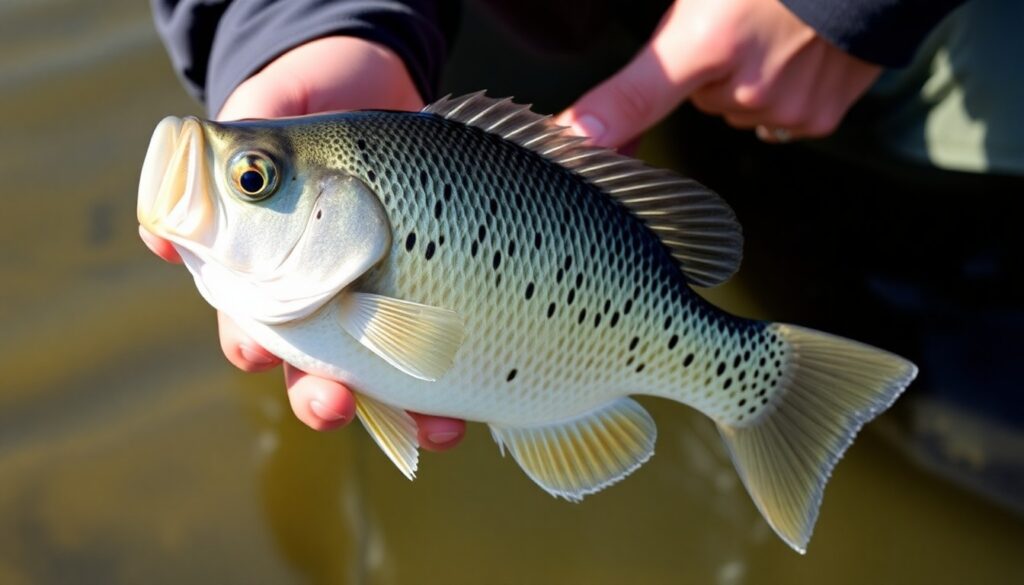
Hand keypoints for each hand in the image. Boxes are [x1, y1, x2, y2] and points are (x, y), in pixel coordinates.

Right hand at [140, 37, 463, 449]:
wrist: (370, 83)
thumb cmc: (301, 107)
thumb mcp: (259, 122)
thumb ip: (216, 171)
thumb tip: (158, 234)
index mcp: (271, 272)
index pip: (251, 327)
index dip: (251, 346)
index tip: (258, 352)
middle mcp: (326, 300)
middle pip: (315, 371)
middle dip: (319, 398)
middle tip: (330, 405)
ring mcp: (384, 304)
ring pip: (385, 381)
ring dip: (399, 416)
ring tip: (426, 432)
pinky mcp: (436, 301)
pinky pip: (442, 359)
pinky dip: (448, 400)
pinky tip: (456, 419)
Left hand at [556, 0, 881, 146]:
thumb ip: (663, 47)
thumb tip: (615, 86)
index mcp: (708, 40)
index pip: (639, 95)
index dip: (600, 125)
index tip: (572, 145)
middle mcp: (743, 85)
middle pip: (699, 99)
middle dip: (711, 70)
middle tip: (740, 27)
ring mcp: (782, 108)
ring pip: (736, 109)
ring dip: (748, 83)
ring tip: (775, 35)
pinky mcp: (818, 119)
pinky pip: (775, 121)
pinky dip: (783, 96)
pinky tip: (801, 58)